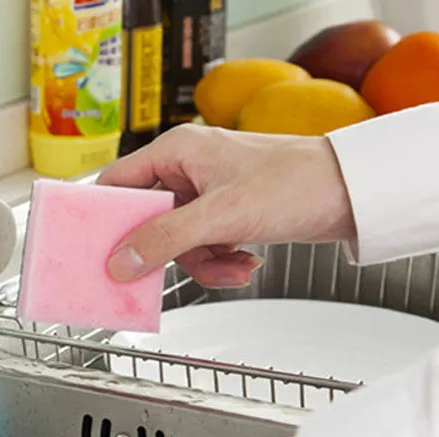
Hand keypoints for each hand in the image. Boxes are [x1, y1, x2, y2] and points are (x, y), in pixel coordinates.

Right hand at [97, 125, 356, 287]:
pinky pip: (202, 247)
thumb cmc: (296, 183)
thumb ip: (165, 239)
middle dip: (164, 251)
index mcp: (176, 151)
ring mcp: (207, 194)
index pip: (117, 183)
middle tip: (164, 272)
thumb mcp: (221, 216)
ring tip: (232, 264)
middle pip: (145, 220)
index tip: (95, 250)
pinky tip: (245, 263)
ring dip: (201, 262)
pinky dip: (220, 262)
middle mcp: (186, 169)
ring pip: (176, 241)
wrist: (354, 193)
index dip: (103, 217)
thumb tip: (120, 262)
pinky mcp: (226, 215)